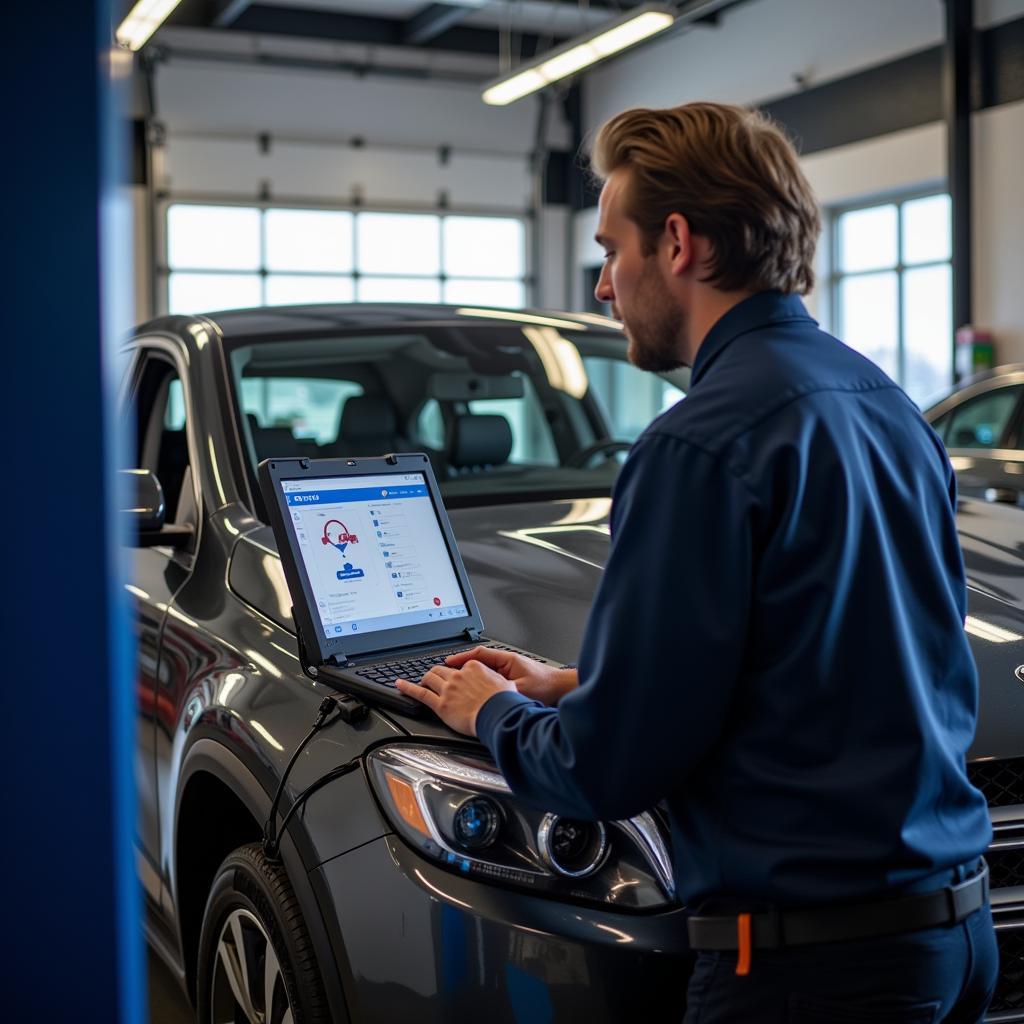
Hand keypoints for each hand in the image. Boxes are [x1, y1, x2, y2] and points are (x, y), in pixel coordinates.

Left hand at [396, 660, 514, 735]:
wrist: (498, 715)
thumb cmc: (504, 702)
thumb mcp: (505, 683)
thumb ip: (497, 681)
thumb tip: (501, 684)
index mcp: (473, 667)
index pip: (459, 666)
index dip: (455, 672)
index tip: (455, 677)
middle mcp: (458, 675)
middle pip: (442, 670)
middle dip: (437, 673)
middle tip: (434, 678)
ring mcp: (448, 689)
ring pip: (430, 678)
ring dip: (425, 679)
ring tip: (421, 681)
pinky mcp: (441, 704)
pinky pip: (419, 693)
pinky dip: (407, 688)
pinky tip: (400, 685)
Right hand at [444, 646, 577, 706]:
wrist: (562, 688)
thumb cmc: (547, 686)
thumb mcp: (521, 689)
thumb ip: (504, 690)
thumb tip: (486, 693)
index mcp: (507, 660)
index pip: (480, 654)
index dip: (462, 657)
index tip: (449, 662)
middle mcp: (506, 663)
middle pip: (478, 661)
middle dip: (461, 666)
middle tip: (446, 672)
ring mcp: (508, 671)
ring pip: (484, 670)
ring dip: (470, 674)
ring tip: (455, 681)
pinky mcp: (511, 680)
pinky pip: (490, 678)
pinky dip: (480, 682)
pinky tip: (473, 691)